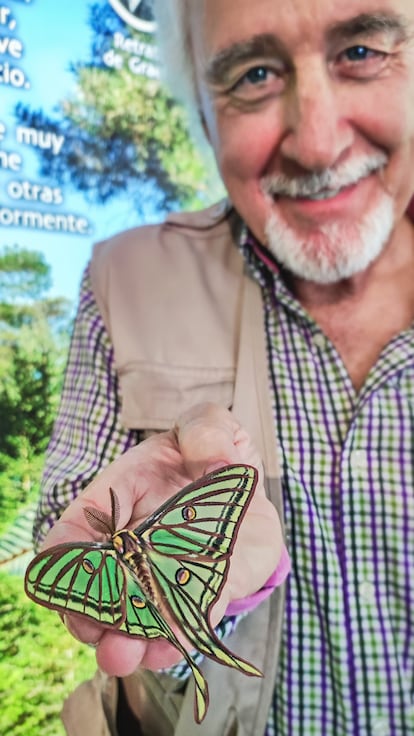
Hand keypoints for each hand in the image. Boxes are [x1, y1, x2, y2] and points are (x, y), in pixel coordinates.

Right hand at [41, 402, 282, 675]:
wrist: (247, 484)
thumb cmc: (211, 449)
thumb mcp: (208, 426)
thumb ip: (206, 430)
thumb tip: (214, 459)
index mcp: (120, 496)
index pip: (77, 529)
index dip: (63, 554)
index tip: (60, 575)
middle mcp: (134, 543)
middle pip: (99, 585)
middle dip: (91, 612)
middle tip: (95, 632)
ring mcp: (166, 573)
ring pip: (138, 613)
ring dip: (129, 637)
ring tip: (128, 655)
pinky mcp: (206, 591)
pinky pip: (187, 620)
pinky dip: (177, 637)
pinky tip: (171, 648)